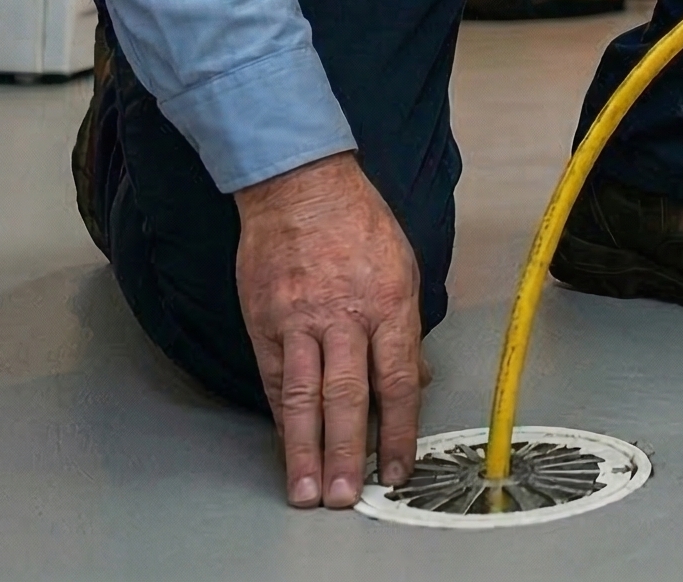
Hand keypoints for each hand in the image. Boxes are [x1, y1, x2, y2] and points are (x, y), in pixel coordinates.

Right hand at [235, 152, 423, 508]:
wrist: (301, 185)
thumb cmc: (359, 222)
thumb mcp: (404, 267)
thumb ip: (408, 328)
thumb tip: (416, 380)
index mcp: (390, 303)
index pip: (397, 381)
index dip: (398, 431)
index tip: (398, 468)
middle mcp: (345, 316)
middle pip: (348, 397)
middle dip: (348, 454)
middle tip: (346, 496)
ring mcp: (301, 320)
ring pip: (305, 396)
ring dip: (306, 449)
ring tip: (307, 489)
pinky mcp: (266, 320)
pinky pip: (277, 377)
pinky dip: (283, 415)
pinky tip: (287, 443)